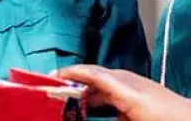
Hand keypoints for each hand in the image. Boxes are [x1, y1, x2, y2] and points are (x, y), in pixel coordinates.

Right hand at [57, 66, 190, 120]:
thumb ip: (109, 111)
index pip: (90, 74)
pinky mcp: (140, 93)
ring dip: (85, 92)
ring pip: (102, 84)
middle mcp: (128, 81)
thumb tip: (86, 114)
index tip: (50, 78)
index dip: (69, 74)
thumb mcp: (134, 118)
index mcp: (125, 89)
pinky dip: (99, 97)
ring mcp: (135, 85)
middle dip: (72, 84)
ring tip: (69, 104)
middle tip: (53, 94)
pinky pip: (112, 90)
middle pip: (93, 77)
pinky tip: (94, 110)